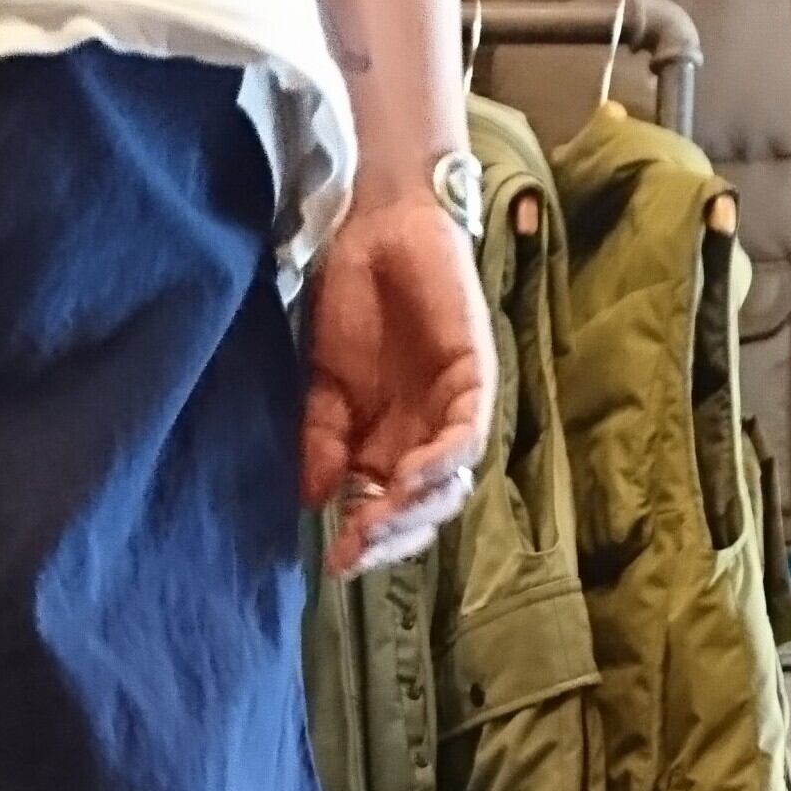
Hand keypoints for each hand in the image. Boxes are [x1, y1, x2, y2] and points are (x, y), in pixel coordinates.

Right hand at [301, 192, 495, 579]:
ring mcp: (452, 411)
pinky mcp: (475, 379)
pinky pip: (467, 434)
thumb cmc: (347, 302)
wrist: (373, 228)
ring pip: (448, 484)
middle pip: (421, 511)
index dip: (364, 542)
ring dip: (414, 510)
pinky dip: (442, 461)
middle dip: (390, 537)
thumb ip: (321, 441)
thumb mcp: (321, 384)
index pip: (384, 512)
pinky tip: (410, 477)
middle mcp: (425, 438)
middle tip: (356, 549)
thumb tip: (315, 502)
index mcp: (386, 446)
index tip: (334, 563)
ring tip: (378, 521)